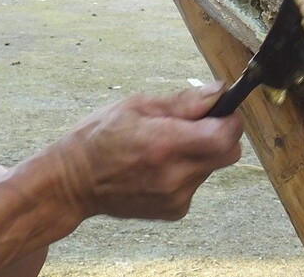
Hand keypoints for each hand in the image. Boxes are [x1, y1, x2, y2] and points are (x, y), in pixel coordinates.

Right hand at [40, 84, 243, 221]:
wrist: (74, 183)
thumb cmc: (100, 137)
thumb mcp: (137, 106)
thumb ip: (183, 102)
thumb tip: (219, 91)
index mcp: (165, 143)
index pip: (225, 136)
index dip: (230, 119)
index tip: (221, 110)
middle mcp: (175, 175)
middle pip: (229, 154)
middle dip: (221, 135)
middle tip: (196, 125)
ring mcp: (175, 197)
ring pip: (213, 168)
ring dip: (201, 153)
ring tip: (167, 146)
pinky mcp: (174, 211)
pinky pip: (196, 183)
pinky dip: (188, 171)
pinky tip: (160, 166)